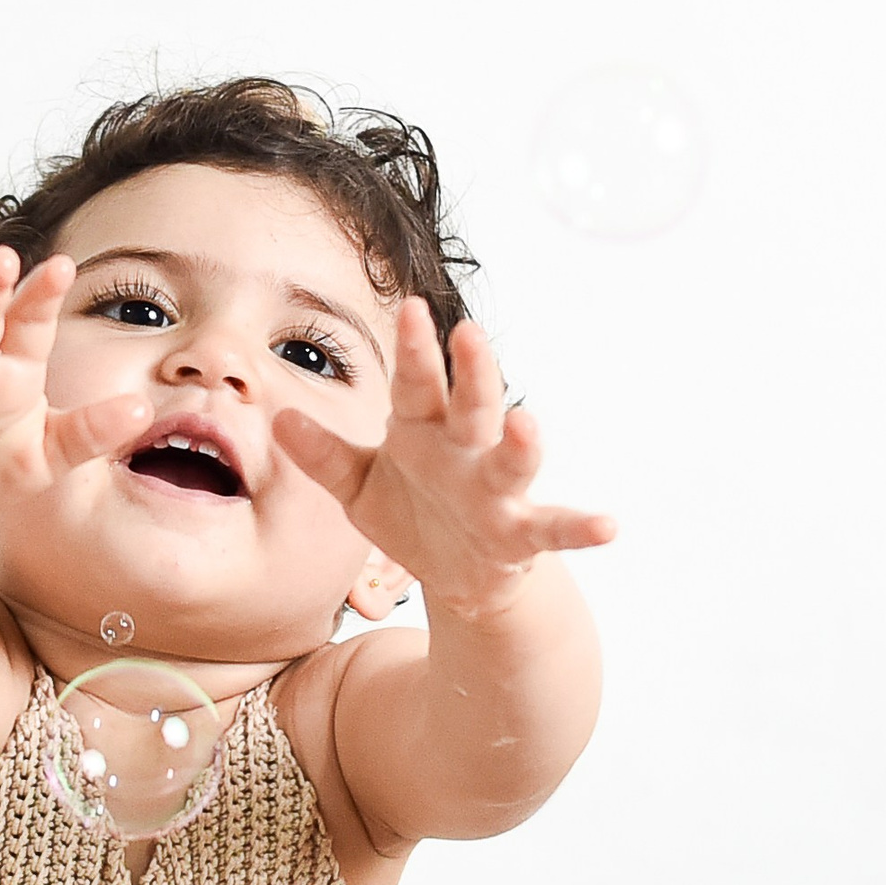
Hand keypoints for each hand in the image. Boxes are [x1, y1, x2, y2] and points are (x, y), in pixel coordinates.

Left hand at [271, 303, 614, 613]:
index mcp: (425, 431)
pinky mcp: (521, 534)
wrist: (460, 576)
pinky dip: (582, 527)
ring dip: (522, 445)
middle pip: (471, 407)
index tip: (409, 309)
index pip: (417, 385)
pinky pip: (555, 528)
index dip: (415, 350)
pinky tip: (609, 525)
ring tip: (526, 422)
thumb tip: (276, 419)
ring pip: (513, 462)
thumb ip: (323, 456)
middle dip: (472, 373)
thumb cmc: (414, 515)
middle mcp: (467, 452)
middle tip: (468, 333)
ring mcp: (498, 492)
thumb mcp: (359, 488)